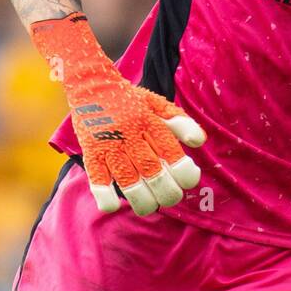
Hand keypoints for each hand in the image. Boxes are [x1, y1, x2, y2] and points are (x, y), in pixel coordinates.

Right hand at [31, 13, 206, 214]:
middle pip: (151, 170)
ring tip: (149, 206)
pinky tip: (112, 205)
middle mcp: (130, 133)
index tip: (189, 179)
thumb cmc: (129, 99)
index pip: (170, 151)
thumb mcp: (156, 104)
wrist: (90, 84)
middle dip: (166, 191)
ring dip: (141, 199)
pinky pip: (96, 177)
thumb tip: (200, 141)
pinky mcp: (91, 152)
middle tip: (172, 197)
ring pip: (127, 179)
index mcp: (149, 121)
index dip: (183, 171)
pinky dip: (103, 194)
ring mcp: (109, 144)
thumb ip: (179, 122)